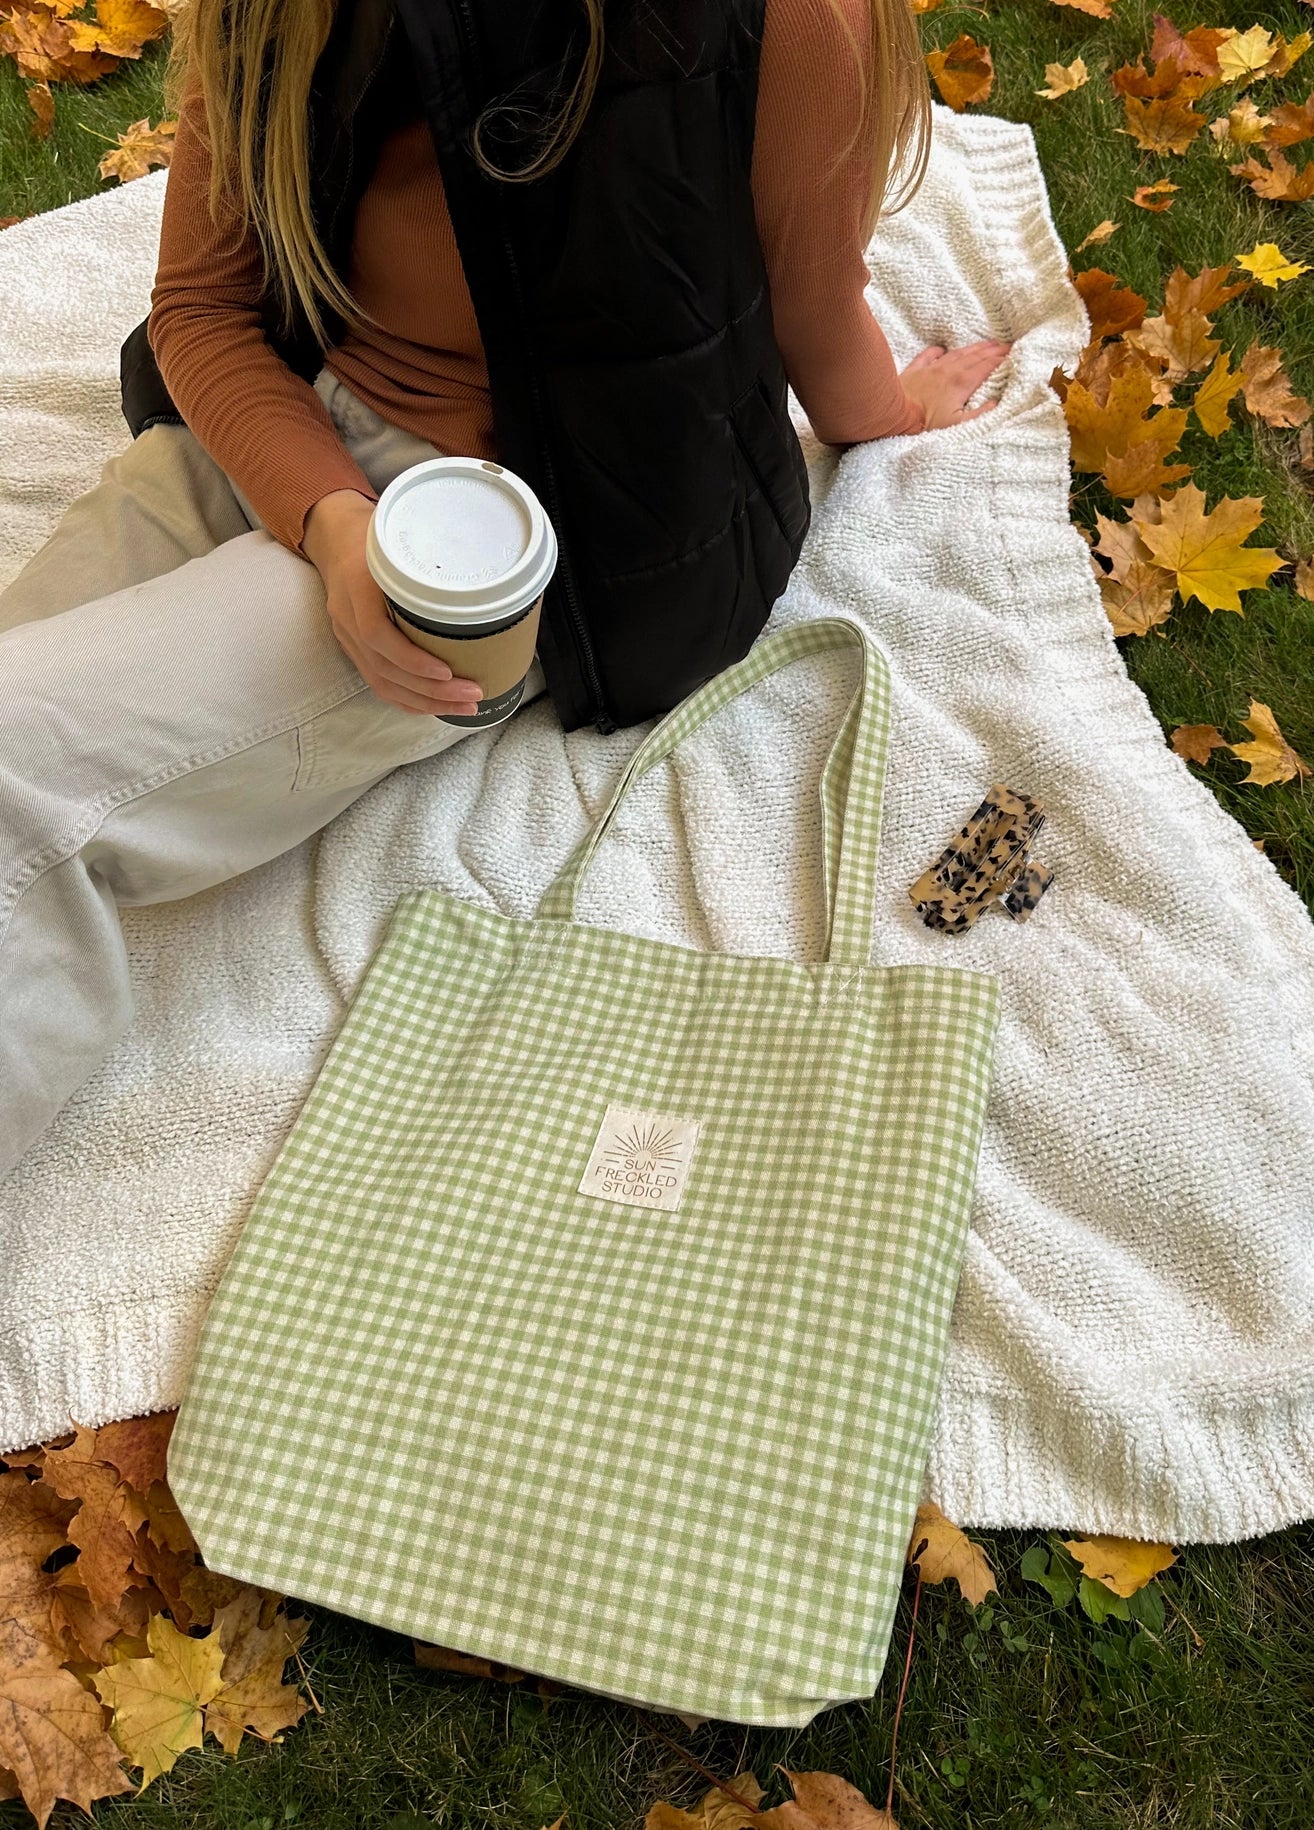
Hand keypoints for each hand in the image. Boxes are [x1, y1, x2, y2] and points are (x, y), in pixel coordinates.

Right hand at [301, 489, 483, 716]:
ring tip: (464, 707)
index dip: (412, 659)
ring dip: (426, 702)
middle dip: (432, 690)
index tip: (447, 671)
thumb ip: (424, 564)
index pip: (377, 634)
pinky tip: (435, 707)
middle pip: (385, 669)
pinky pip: (378, 682)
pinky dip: (408, 700)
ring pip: (382, 683)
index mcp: (356, 586)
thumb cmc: (372, 534)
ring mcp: (347, 635)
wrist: (333, 536)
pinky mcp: (353, 647)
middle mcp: (347, 616)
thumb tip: (478, 584)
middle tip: (473, 696)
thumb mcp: (396, 540)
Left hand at [899, 339, 1012, 429]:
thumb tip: (995, 403)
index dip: (1001, 359)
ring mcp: (931, 368)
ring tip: (985, 343)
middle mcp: (949, 370)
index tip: (1012, 353)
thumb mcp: (957, 425)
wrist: (894, 415)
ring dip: (972, 348)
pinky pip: (928, 355)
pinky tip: (941, 349)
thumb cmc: (925, 423)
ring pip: (956, 353)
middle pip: (975, 356)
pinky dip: (937, 350)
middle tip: (1005, 345)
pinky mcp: (915, 370)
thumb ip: (979, 414)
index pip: (986, 366)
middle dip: (992, 350)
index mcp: (962, 382)